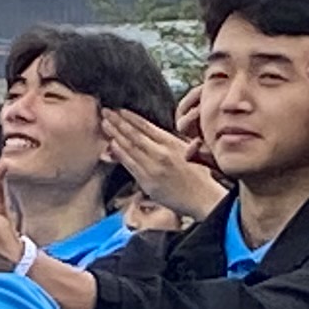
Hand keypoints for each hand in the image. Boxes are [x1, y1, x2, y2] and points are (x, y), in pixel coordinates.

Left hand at [100, 105, 221, 225]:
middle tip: (105, 112)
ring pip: (129, 148)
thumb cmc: (199, 175)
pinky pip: (130, 165)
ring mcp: (153, 168)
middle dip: (118, 122)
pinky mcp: (148, 182)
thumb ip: (171, 141)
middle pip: (134, 134)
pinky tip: (111, 146)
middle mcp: (161, 153)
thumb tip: (155, 134)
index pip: (146, 126)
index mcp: (172, 143)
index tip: (120, 110)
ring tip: (104, 125)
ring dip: (115, 135)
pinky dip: (119, 154)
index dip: (131, 117)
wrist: (204, 198)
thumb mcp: (188, 150)